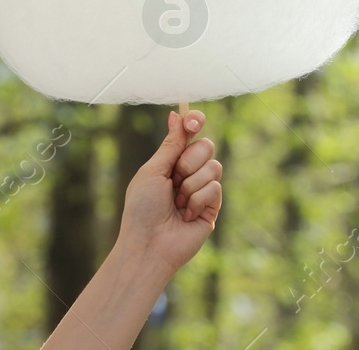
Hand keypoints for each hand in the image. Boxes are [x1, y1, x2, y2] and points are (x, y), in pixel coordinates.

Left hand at [116, 109, 223, 279]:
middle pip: (206, 146)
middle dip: (189, 161)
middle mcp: (189, 173)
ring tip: (178, 204)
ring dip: (191, 185)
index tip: (195, 122)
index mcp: (171, 162)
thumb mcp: (153, 171)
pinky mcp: (212, 207)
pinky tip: (186, 216)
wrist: (149, 244)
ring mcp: (202, 190)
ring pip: (213, 167)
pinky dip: (197, 200)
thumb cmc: (142, 209)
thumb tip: (177, 115)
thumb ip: (171, 144)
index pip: (190, 134)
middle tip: (174, 180)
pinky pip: (216, 188)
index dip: (195, 122)